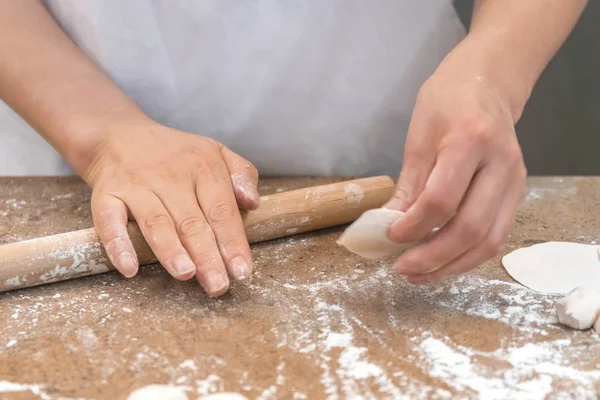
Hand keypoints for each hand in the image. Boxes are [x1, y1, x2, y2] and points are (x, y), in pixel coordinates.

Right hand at [84, 121, 259, 295]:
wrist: (119, 135)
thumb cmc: (176, 154)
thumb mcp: (216, 152)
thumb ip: (242, 174)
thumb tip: (253, 202)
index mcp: (203, 167)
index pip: (222, 210)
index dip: (233, 243)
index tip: (242, 272)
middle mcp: (170, 176)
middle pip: (191, 222)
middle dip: (207, 256)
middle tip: (218, 285)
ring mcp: (136, 185)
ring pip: (156, 222)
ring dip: (170, 250)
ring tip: (186, 274)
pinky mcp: (106, 194)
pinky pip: (109, 221)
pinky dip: (118, 245)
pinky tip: (129, 268)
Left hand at [386, 39, 526, 283]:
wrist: (487, 85)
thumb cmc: (446, 103)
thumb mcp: (418, 137)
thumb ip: (408, 185)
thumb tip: (389, 226)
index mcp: (470, 140)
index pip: (442, 199)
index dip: (414, 225)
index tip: (390, 236)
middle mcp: (501, 164)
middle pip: (471, 228)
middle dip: (432, 257)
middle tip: (402, 269)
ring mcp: (515, 181)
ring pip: (489, 241)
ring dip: (451, 266)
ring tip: (419, 275)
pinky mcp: (517, 193)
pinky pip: (496, 236)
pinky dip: (468, 255)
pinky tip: (442, 262)